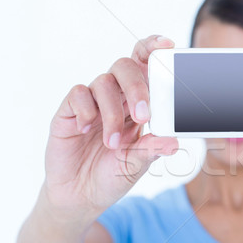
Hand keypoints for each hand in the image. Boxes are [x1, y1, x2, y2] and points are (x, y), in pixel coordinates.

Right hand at [43, 35, 179, 214]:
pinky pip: (78, 94)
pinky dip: (86, 109)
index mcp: (137, 104)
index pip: (144, 66)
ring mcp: (91, 103)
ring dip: (112, 113)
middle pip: (125, 67)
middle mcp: (115, 98)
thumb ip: (152, 150)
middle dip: (137, 86)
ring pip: (103, 82)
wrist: (80, 197)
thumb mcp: (137, 165)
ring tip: (113, 143)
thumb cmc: (112, 176)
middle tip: (143, 116)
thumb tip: (173, 142)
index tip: (168, 45)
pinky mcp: (68, 112)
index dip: (154, 50)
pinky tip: (88, 129)